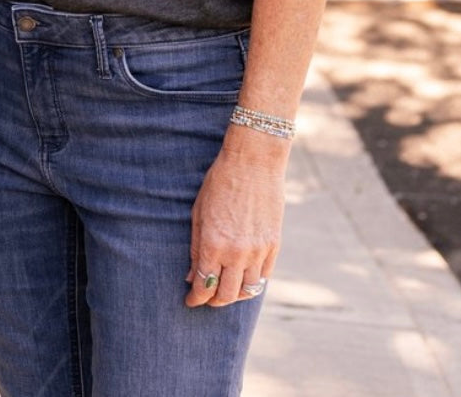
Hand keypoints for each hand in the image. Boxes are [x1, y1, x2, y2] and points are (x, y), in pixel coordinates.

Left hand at [185, 145, 284, 307]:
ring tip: (225, 290)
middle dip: (213, 301)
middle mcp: (237, 253)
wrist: (253, 162)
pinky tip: (243, 277)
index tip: (190, 301)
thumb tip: (192, 277)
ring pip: (248, 291)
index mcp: (214, 244)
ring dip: (235, 295)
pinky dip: (253, 282)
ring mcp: (258, 251)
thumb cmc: (219, 182)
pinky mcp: (274, 245)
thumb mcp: (199, 212)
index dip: (195, 299)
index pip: (204, 286)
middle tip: (206, 298)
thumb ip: (196, 247)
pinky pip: (264, 276)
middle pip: (226, 295)